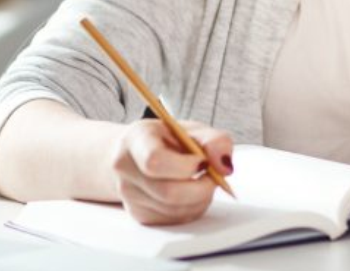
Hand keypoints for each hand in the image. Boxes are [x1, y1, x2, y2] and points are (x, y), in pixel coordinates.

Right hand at [111, 119, 233, 225]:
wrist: (141, 153)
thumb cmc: (168, 140)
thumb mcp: (193, 130)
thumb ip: (216, 141)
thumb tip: (224, 166)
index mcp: (136, 140)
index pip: (154, 160)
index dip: (186, 166)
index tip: (203, 161)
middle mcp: (125, 168)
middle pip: (167, 192)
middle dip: (201, 188)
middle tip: (213, 177)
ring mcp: (129, 195)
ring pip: (174, 210)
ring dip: (199, 200)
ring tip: (201, 182)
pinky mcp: (139, 214)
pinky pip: (174, 219)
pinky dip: (192, 209)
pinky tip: (191, 193)